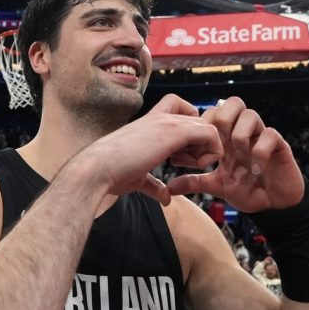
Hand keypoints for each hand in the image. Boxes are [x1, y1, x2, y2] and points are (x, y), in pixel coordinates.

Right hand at [75, 94, 222, 204]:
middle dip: (200, 143)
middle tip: (186, 163)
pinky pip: (210, 134)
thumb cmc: (111, 173)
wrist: (97, 169)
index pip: (182, 111)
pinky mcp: (174, 131)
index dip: (190, 132)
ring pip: (207, 125)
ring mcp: (167, 122)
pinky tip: (194, 167)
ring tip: (190, 166)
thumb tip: (166, 198)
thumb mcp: (138, 177)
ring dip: (206, 148)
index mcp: (150, 123)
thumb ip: (154, 185)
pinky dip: (211, 151)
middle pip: (198, 119)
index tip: (181, 155)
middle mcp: (160, 117)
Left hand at [167, 97, 302, 212]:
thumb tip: (170, 187)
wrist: (274, 206)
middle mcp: (244, 132)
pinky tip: (255, 169)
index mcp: (227, 137)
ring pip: (250, 114)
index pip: (213, 113)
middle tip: (217, 147)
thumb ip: (195, 182)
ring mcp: (261, 137)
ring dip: (239, 136)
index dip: (201, 126)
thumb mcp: (215, 185)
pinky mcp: (279, 145)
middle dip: (220, 122)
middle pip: (232, 103)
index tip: (193, 152)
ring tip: (238, 158)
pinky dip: (259, 151)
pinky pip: (269, 134)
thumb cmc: (247, 190)